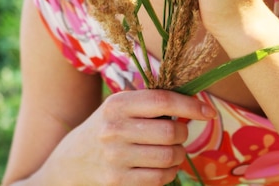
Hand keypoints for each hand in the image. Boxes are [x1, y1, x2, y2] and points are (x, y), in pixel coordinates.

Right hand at [46, 88, 215, 185]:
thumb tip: (191, 104)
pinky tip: (164, 168)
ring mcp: (116, 158)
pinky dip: (169, 174)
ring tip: (172, 151)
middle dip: (183, 133)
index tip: (208, 111)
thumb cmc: (103, 130)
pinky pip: (160, 179)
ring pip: (169, 157)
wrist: (69, 164)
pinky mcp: (118, 183)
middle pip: (171, 131)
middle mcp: (115, 129)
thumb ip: (148, 105)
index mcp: (117, 104)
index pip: (162, 100)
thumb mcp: (117, 109)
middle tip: (179, 133)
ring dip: (179, 155)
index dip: (190, 104)